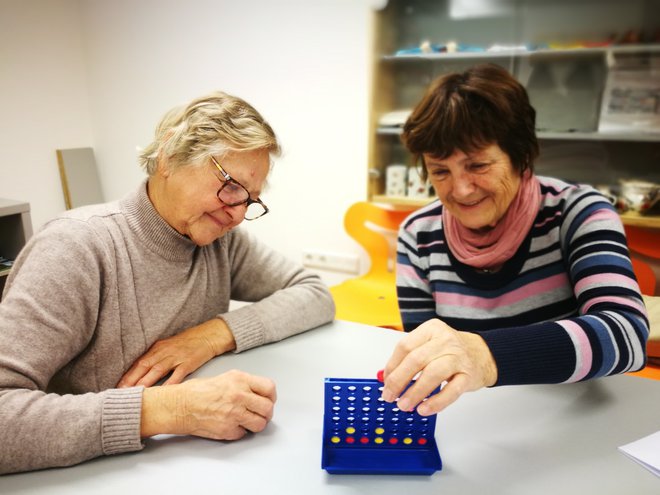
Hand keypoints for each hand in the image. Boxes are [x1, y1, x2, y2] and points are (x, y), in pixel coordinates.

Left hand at [117, 319, 235, 387]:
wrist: (208, 336)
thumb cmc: (187, 344)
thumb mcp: (168, 348)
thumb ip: (156, 359)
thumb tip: (141, 375)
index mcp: (157, 348)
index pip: (138, 363)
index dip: (127, 375)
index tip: (118, 387)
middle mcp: (164, 352)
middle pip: (144, 366)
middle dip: (131, 380)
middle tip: (121, 392)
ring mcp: (176, 357)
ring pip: (157, 370)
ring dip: (145, 382)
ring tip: (136, 393)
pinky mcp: (188, 362)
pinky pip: (177, 374)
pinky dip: (169, 384)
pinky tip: (163, 392)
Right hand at [141, 369, 276, 439]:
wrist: (179, 406)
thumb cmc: (196, 391)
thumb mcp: (224, 378)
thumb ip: (243, 385)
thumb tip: (257, 394)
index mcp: (240, 379)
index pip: (269, 388)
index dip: (271, 397)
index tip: (269, 400)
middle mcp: (239, 395)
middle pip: (268, 408)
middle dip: (266, 413)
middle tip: (261, 414)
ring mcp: (234, 414)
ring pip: (260, 424)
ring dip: (256, 424)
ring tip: (248, 422)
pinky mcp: (227, 430)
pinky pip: (243, 433)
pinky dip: (239, 431)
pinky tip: (230, 425)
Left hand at [381, 319, 496, 414]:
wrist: (483, 354)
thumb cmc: (451, 351)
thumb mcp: (429, 345)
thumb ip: (408, 358)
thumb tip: (387, 377)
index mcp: (431, 330)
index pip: (405, 347)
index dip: (392, 366)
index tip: (385, 382)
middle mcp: (444, 341)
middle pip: (415, 360)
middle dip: (398, 381)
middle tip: (390, 396)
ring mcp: (458, 358)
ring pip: (432, 375)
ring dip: (414, 393)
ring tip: (404, 405)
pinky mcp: (468, 376)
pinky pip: (450, 391)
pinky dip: (435, 402)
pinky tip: (424, 409)